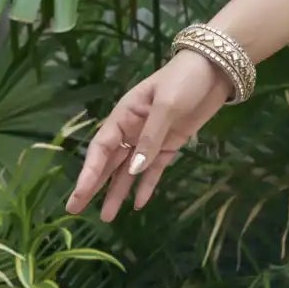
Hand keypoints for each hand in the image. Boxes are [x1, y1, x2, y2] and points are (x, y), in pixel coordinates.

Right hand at [66, 50, 229, 221]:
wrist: (214, 70)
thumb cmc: (185, 80)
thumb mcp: (167, 105)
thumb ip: (150, 137)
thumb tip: (134, 169)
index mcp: (124, 115)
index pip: (101, 148)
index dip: (89, 172)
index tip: (79, 193)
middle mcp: (132, 130)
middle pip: (109, 163)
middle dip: (93, 186)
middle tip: (74, 210)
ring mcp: (151, 139)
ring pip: (129, 171)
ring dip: (117, 192)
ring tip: (107, 217)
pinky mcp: (170, 145)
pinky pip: (155, 170)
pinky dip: (146, 186)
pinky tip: (138, 204)